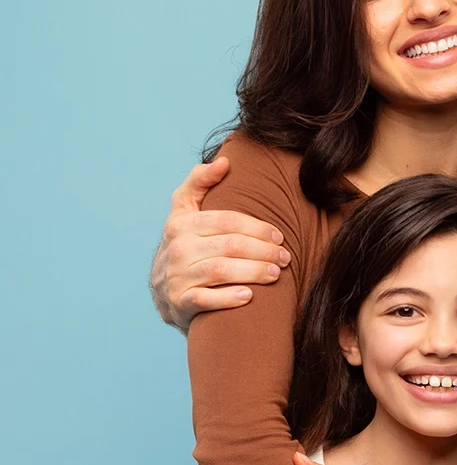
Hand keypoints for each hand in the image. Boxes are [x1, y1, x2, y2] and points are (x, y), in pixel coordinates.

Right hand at [149, 156, 290, 329]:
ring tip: (276, 274)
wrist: (164, 291)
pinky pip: (206, 300)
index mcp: (181, 222)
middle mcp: (177, 248)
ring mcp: (176, 277)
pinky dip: (228, 299)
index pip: (229, 221)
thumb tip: (225, 161)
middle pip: (231, 246)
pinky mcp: (179, 303)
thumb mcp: (184, 210)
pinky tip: (249, 296)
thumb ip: (200, 181)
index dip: (258, 228)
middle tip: (285, 258)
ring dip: (254, 272)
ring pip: (222, 271)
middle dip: (264, 251)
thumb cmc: (185, 244)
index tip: (279, 236)